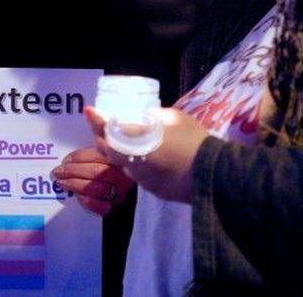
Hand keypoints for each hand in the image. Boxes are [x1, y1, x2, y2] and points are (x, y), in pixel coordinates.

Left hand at [51, 147, 133, 215]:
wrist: (119, 190)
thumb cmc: (107, 170)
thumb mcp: (102, 156)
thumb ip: (92, 151)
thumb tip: (78, 148)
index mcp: (118, 159)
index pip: (98, 155)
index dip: (78, 157)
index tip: (66, 160)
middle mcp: (121, 176)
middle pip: (96, 172)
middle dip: (72, 171)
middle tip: (58, 171)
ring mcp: (119, 192)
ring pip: (95, 188)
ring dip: (74, 184)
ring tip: (61, 182)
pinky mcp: (113, 207)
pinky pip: (98, 206)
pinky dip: (85, 200)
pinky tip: (76, 195)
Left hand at [85, 105, 208, 202]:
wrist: (213, 174)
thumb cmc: (193, 141)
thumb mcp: (174, 118)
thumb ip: (154, 117)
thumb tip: (145, 117)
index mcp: (135, 143)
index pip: (107, 130)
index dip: (95, 120)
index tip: (88, 111)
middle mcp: (133, 163)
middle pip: (109, 151)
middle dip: (103, 138)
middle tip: (105, 127)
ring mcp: (143, 180)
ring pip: (126, 164)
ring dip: (125, 153)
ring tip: (135, 141)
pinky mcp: (154, 191)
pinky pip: (142, 175)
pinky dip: (142, 165)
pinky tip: (155, 159)